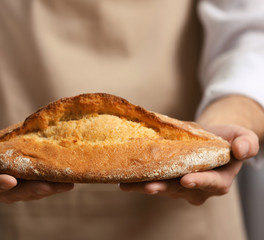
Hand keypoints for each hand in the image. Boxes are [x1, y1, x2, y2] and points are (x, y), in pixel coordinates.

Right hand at [0, 122, 72, 205]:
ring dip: (46, 189)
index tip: (11, 180)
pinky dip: (48, 182)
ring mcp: (4, 188)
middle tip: (49, 185)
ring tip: (66, 184)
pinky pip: (33, 185)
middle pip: (10, 194)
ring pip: (26, 192)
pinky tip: (65, 178)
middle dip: (30, 190)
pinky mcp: (17, 182)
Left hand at [120, 124, 258, 204]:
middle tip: (150, 187)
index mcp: (220, 179)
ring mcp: (180, 186)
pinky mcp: (166, 180)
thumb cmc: (225, 138)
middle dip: (165, 188)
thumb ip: (246, 143)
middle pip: (181, 190)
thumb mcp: (241, 136)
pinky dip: (139, 182)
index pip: (212, 184)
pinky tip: (124, 181)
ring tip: (129, 184)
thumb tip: (241, 150)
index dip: (200, 182)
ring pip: (164, 188)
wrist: (207, 138)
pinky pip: (154, 182)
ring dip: (146, 187)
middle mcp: (199, 188)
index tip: (186, 179)